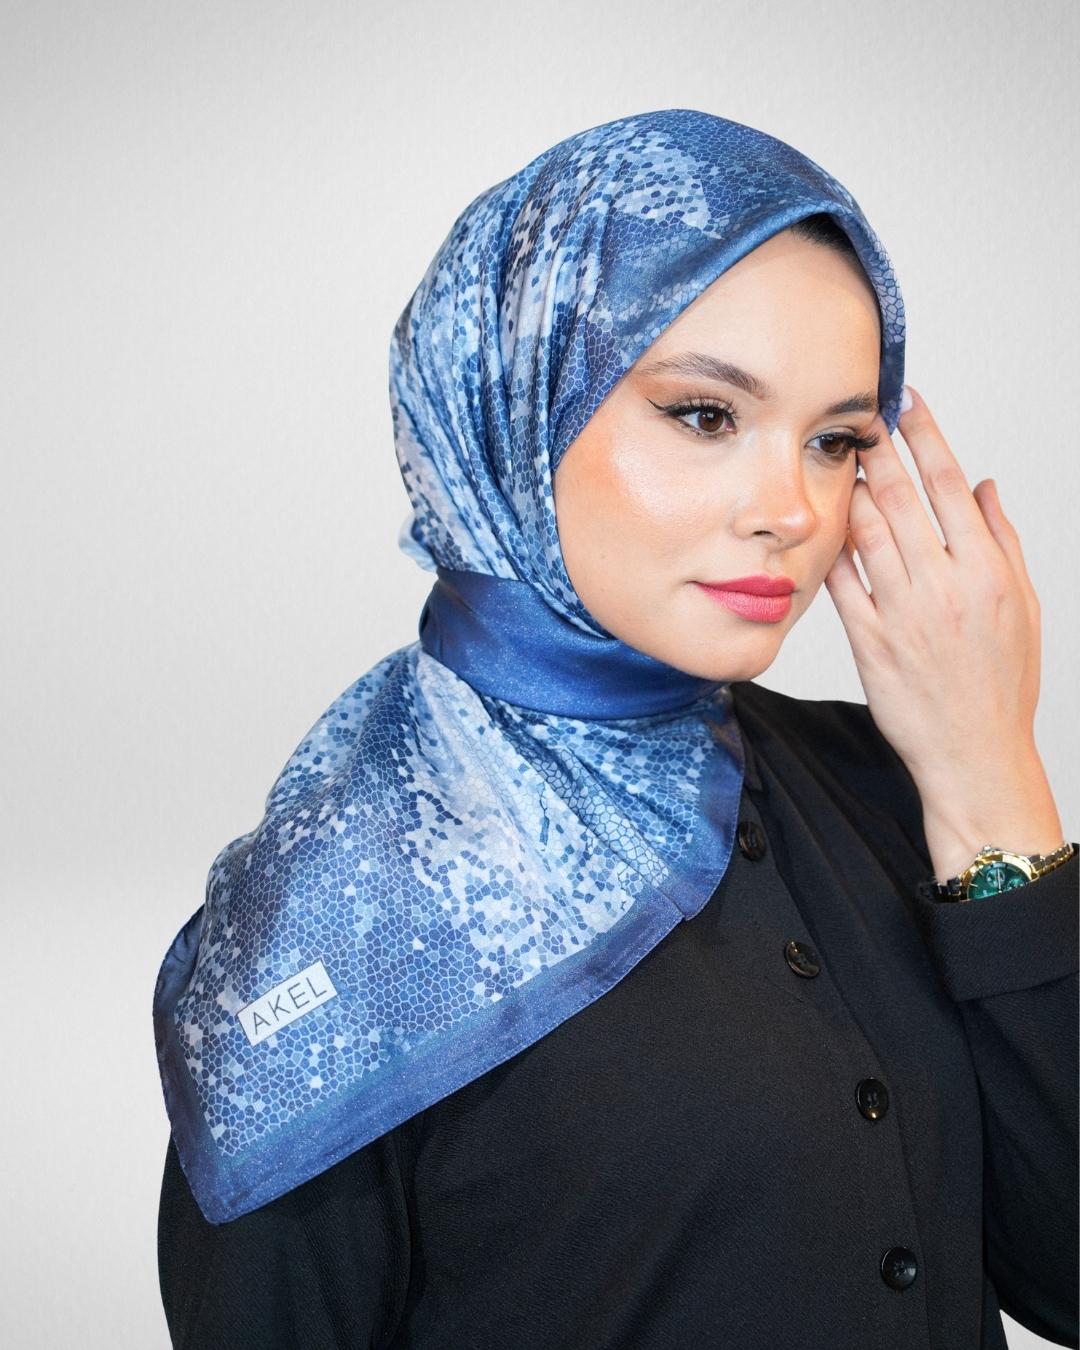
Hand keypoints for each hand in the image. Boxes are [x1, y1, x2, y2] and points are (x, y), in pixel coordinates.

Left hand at [824, 384, 1063, 879]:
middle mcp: (944, 587)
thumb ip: (1002, 541)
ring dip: (849, 490)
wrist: (974, 752)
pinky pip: (843, 583)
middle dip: (877, 449)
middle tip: (857, 416)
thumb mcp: (1024, 606)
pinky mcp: (869, 642)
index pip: (950, 486)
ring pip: (866, 533)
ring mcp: (904, 614)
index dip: (925, 437)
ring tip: (837, 461)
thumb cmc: (1003, 683)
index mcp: (987, 572)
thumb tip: (984, 485)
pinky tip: (821, 522)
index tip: (905, 403)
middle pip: (902, 499)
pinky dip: (832, 548)